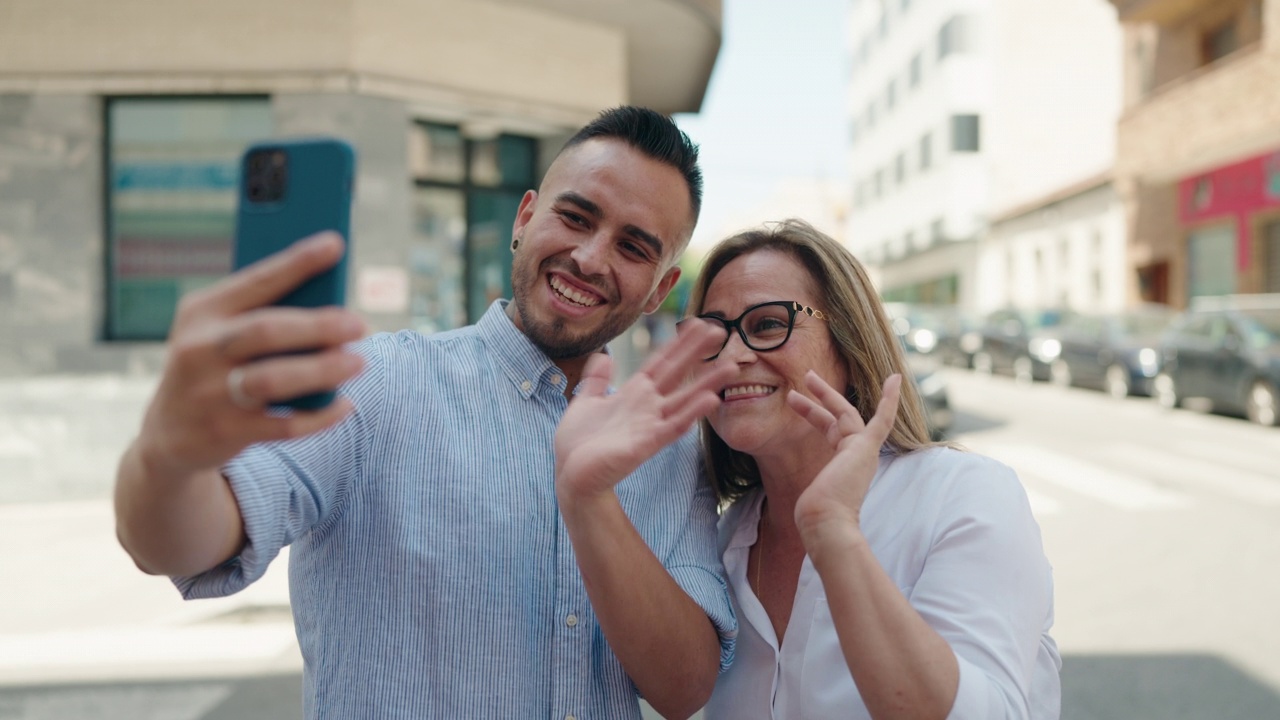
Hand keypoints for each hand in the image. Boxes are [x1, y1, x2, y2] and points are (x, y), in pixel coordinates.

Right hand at [134, 232, 367, 480]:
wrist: (169, 433)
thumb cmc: (215, 365)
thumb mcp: (220, 331)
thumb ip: (264, 314)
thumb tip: (331, 301)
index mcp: (202, 311)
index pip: (256, 281)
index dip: (297, 262)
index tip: (335, 244)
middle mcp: (199, 349)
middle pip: (266, 330)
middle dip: (317, 326)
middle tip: (359, 324)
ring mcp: (210, 393)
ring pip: (273, 379)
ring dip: (321, 370)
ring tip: (358, 362)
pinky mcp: (226, 432)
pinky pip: (283, 425)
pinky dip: (319, 415)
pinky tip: (344, 404)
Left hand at [554, 319, 736, 502]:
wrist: (570, 475)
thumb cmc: (578, 443)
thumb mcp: (584, 402)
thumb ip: (596, 380)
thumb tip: (604, 355)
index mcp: (633, 394)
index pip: (660, 362)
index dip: (678, 342)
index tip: (696, 322)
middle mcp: (647, 406)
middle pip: (677, 373)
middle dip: (698, 352)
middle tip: (721, 329)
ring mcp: (649, 425)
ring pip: (685, 399)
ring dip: (708, 383)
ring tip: (731, 366)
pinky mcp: (646, 444)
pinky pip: (673, 426)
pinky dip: (691, 413)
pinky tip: (710, 400)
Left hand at [789, 372, 901, 545]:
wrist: (826, 522)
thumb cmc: (816, 514)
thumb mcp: (812, 497)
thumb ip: (816, 495)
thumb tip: (803, 515)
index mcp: (844, 464)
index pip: (833, 431)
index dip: (821, 415)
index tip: (807, 403)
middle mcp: (856, 455)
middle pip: (837, 419)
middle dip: (819, 399)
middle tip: (805, 379)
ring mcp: (863, 451)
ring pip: (846, 413)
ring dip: (826, 393)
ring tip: (807, 375)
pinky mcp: (868, 449)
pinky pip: (882, 420)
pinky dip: (890, 400)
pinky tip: (895, 379)